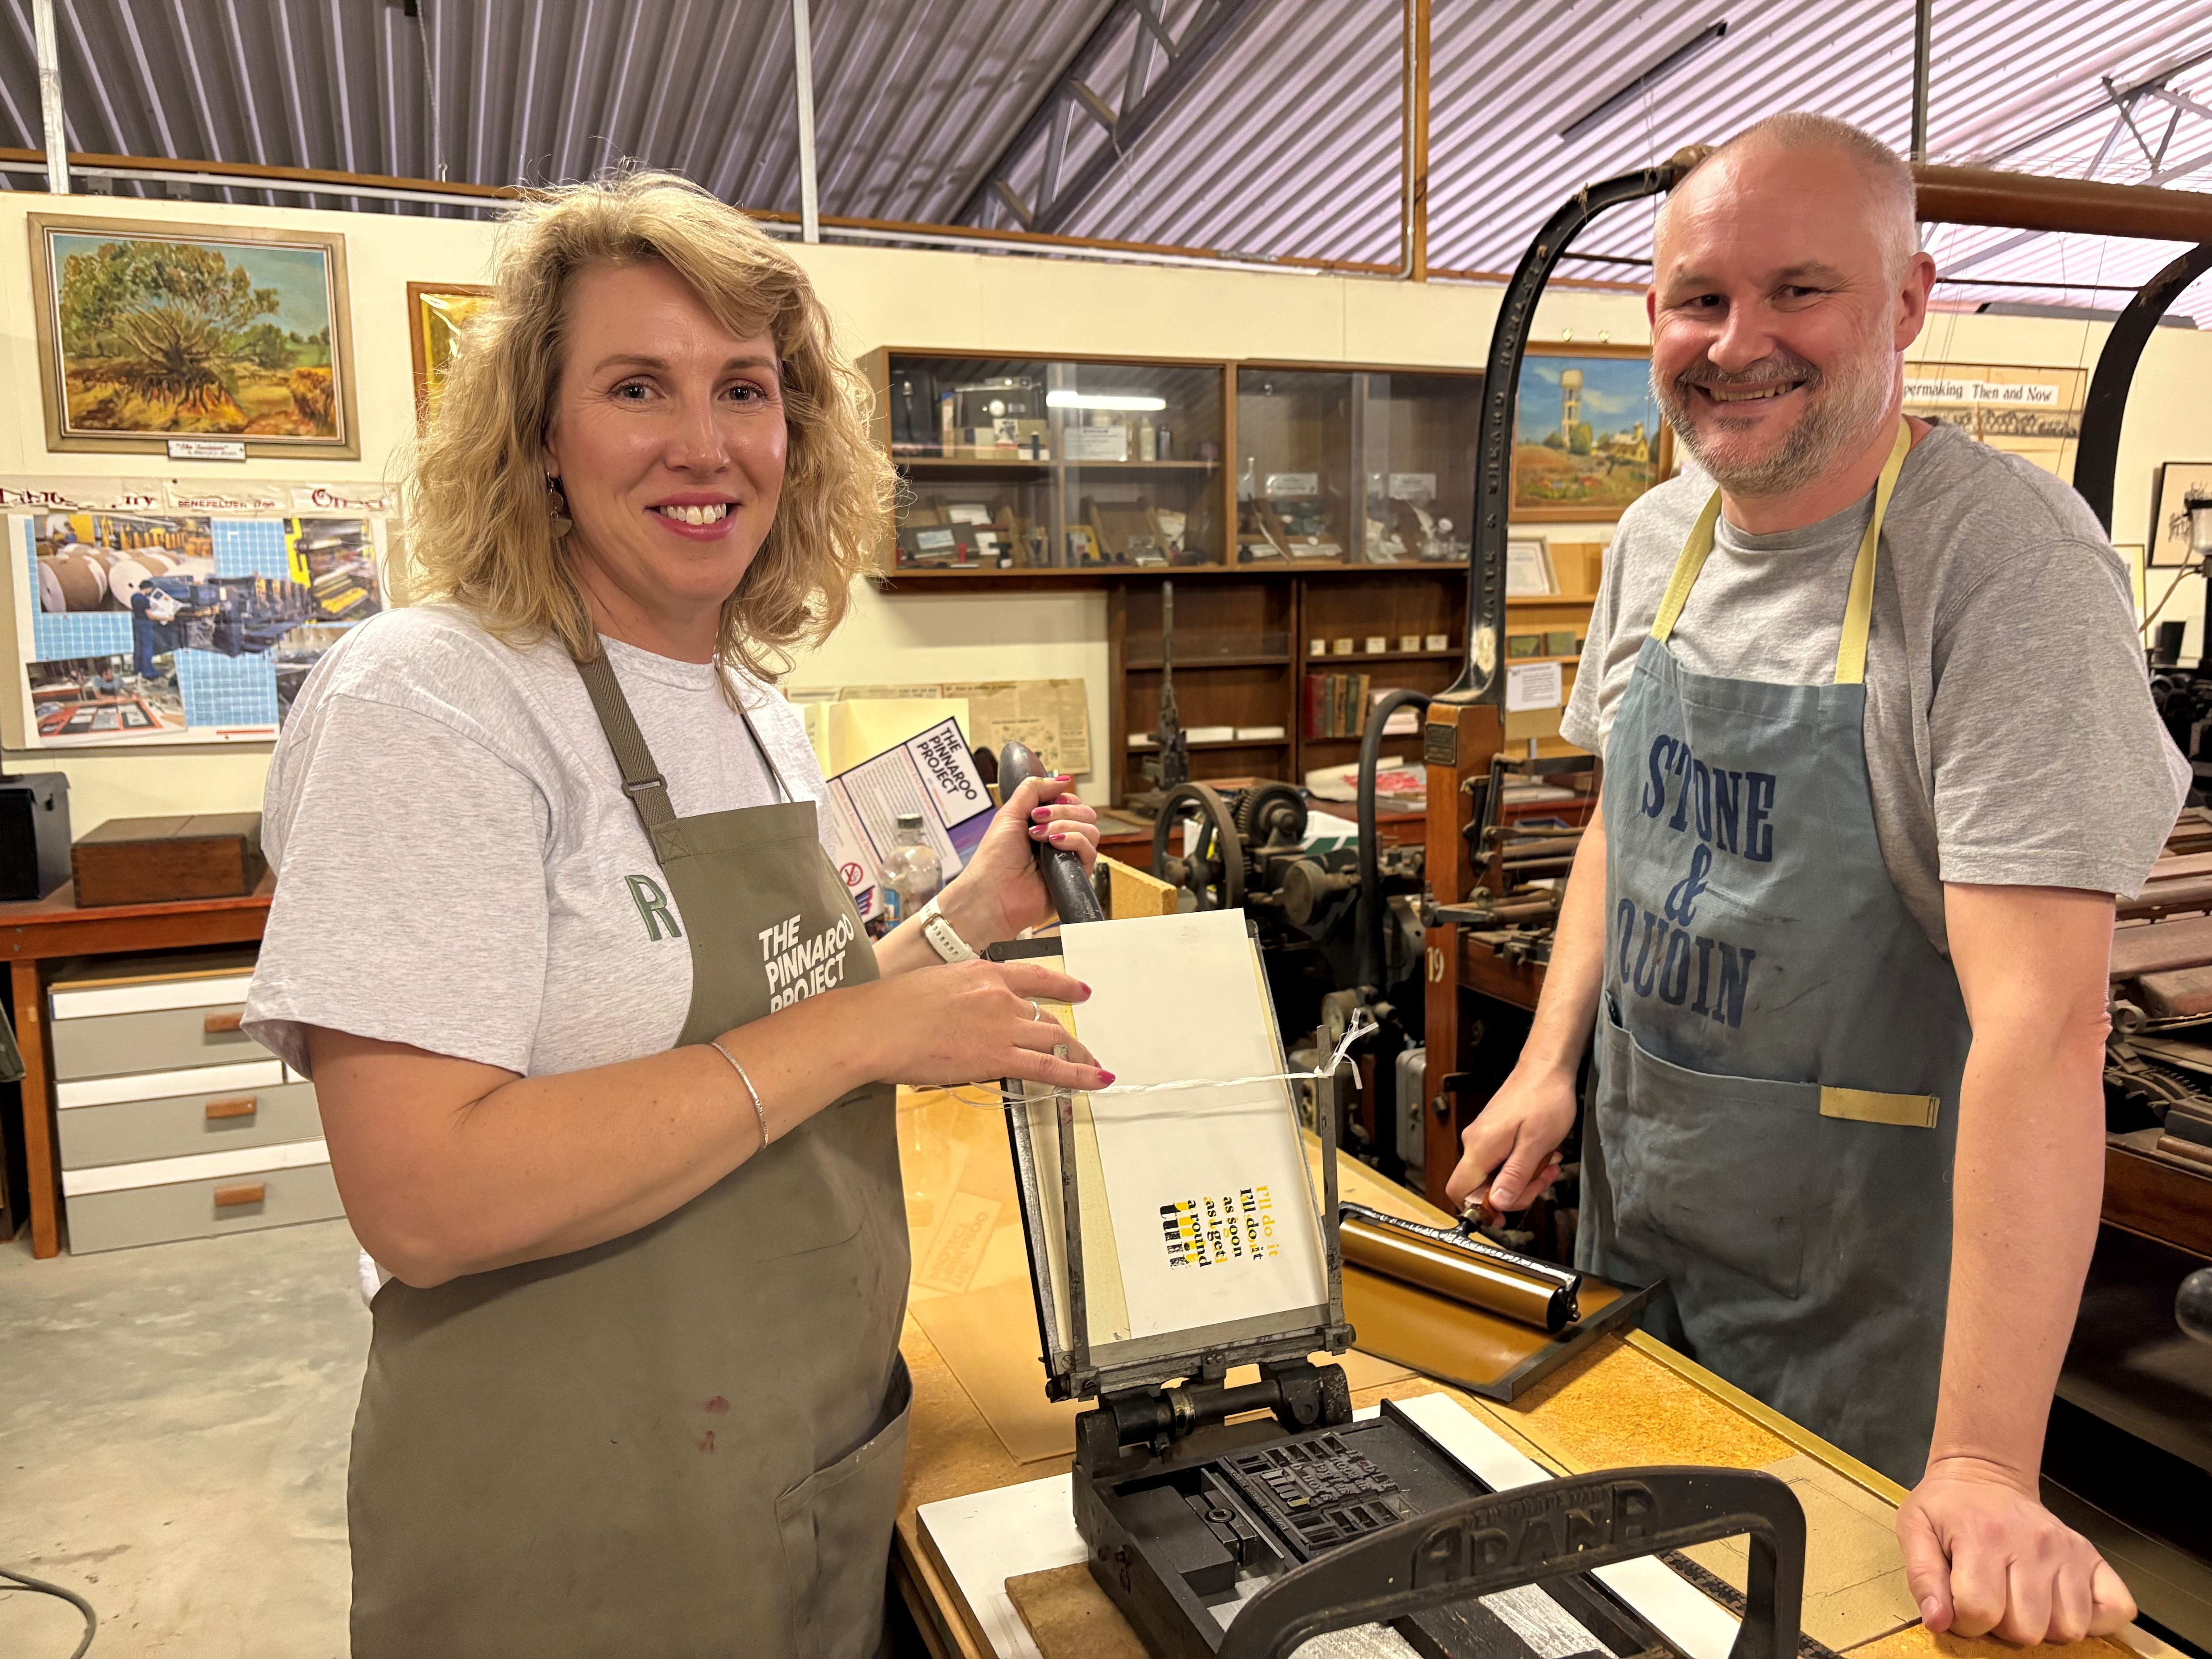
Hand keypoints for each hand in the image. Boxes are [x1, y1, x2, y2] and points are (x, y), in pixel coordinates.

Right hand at [857, 958, 1111, 1091]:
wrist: (875, 1026)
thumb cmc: (890, 1011)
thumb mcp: (934, 988)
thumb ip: (961, 1000)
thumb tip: (967, 1019)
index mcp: (982, 973)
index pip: (1034, 975)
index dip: (1063, 985)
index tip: (1081, 990)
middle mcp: (999, 995)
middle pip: (1047, 1016)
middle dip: (1069, 1035)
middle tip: (1085, 1048)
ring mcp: (1001, 1024)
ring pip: (1054, 1039)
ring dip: (1079, 1056)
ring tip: (1095, 1068)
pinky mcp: (998, 1056)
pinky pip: (1049, 1066)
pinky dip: (1077, 1075)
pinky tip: (1096, 1080)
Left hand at [937, 773, 1099, 945]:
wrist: (991, 893)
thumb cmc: (994, 858)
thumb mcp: (1009, 813)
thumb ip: (1033, 790)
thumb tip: (1063, 779)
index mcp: (1045, 826)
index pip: (1071, 804)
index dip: (1061, 799)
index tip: (1039, 807)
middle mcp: (1060, 841)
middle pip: (1085, 814)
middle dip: (1063, 811)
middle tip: (1037, 819)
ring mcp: (1068, 859)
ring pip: (1090, 830)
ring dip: (1066, 825)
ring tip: (1040, 836)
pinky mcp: (1076, 877)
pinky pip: (1090, 851)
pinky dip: (1075, 840)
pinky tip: (1056, 844)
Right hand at [1442, 1062, 1575, 1212]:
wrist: (1546, 1068)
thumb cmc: (1543, 1099)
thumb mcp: (1535, 1144)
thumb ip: (1514, 1176)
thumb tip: (1497, 1204)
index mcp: (1480, 1148)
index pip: (1459, 1190)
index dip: (1478, 1210)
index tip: (1503, 1217)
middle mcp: (1474, 1143)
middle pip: (1481, 1187)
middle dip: (1514, 1192)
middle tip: (1540, 1182)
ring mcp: (1482, 1137)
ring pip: (1494, 1175)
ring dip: (1522, 1178)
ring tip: (1546, 1164)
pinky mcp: (1492, 1133)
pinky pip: (1500, 1160)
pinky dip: (1521, 1164)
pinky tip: (1540, 1155)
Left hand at [1898, 1456, 2135, 1643]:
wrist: (1983, 1474)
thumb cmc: (1949, 1506)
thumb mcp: (1916, 1529)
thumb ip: (1923, 1577)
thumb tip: (1937, 1620)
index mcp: (1984, 1538)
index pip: (1980, 1612)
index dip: (1965, 1621)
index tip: (1961, 1605)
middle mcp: (2033, 1545)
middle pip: (2027, 1629)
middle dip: (2003, 1627)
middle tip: (1992, 1601)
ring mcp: (2068, 1552)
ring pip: (2069, 1629)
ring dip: (2043, 1627)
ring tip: (2020, 1601)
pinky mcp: (2092, 1558)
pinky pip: (2114, 1610)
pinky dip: (2093, 1620)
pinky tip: (2060, 1603)